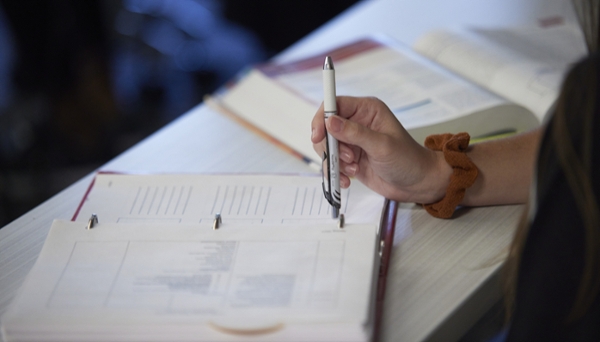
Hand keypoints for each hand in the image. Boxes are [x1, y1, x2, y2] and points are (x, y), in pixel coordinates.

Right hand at [311, 96, 450, 203]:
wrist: (417, 184)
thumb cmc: (407, 160)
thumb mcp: (382, 145)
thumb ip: (355, 133)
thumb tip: (330, 121)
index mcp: (367, 110)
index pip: (335, 104)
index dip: (322, 118)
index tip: (318, 135)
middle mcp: (357, 123)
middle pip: (326, 127)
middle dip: (331, 146)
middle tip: (346, 158)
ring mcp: (352, 142)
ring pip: (326, 147)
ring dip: (335, 162)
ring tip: (353, 169)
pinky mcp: (349, 159)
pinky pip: (331, 163)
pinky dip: (336, 173)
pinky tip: (348, 180)